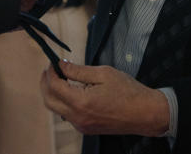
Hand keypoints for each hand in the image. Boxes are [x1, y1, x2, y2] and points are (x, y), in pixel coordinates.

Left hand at [40, 61, 169, 136]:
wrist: (145, 114)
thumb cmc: (128, 91)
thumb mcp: (103, 73)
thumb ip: (78, 70)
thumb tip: (60, 65)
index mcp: (81, 102)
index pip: (54, 86)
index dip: (50, 71)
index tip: (53, 61)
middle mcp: (78, 117)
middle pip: (49, 100)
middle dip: (45, 83)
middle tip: (50, 69)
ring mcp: (81, 126)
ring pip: (56, 109)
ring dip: (53, 93)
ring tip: (60, 77)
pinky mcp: (86, 129)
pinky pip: (67, 115)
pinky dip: (63, 102)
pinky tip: (71, 90)